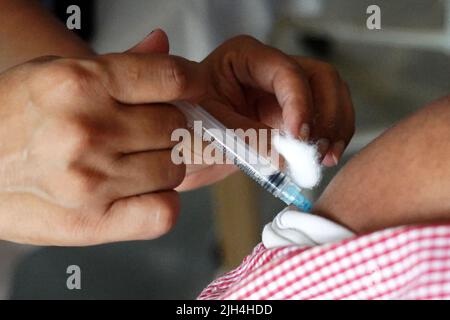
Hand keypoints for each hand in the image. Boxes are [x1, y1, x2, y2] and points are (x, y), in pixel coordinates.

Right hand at [0, 33, 205, 245]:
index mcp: (79, 83)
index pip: (170, 78)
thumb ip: (117, 65)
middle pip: (177, 127)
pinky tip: (141, 192)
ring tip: (135, 163)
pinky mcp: (91, 222)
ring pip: (175, 169)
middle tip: (151, 132)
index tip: (194, 90)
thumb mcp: (56, 75)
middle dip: (171, 128)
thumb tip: (161, 44)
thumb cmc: (13, 120)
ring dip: (165, 165)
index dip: (192, 84)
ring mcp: (90, 180)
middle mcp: (86, 130)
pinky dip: (162, 202)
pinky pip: (163, 212)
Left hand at [179, 35, 354, 189]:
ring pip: (331, 95)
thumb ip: (247, 139)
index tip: (298, 137)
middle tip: (313, 149)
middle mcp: (269, 70)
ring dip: (335, 126)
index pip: (286, 71)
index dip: (299, 104)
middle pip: (319, 77)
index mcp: (243, 58)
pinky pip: (325, 118)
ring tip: (323, 156)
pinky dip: (332, 137)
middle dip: (324, 114)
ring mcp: (283, 93)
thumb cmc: (183, 129)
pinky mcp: (291, 116)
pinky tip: (325, 157)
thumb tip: (287, 156)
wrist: (180, 149)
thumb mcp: (208, 130)